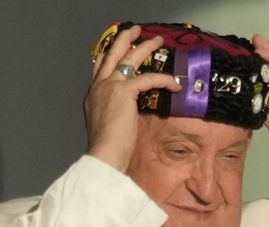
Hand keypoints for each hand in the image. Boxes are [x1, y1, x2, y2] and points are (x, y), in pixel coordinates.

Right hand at [84, 25, 179, 171]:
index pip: (100, 68)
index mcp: (93, 95)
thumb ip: (116, 114)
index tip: (119, 48)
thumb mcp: (108, 126)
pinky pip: (148, 79)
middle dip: (124, 40)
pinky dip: (164, 80)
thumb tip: (128, 114)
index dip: (110, 55)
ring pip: (129, 59)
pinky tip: (175, 84)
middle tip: (135, 30)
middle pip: (112, 55)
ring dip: (145, 48)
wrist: (104, 154)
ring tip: (158, 42)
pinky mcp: (124, 91)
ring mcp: (109, 86)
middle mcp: (98, 87)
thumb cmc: (108, 148)